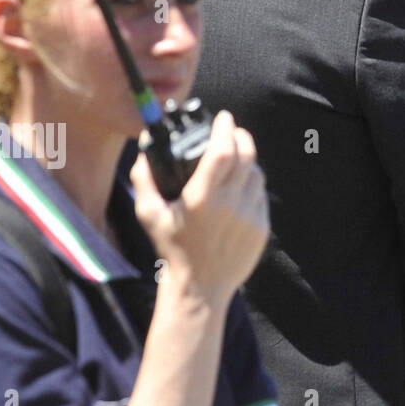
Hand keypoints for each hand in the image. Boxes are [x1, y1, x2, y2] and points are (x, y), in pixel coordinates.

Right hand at [132, 110, 268, 306]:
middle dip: (240, 137)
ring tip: (234, 160)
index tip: (223, 117)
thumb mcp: (150, 215)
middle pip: (246, 155)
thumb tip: (142, 152)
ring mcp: (250, 215)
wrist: (200, 288)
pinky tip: (239, 188)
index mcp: (203, 198)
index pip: (223, 151)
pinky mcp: (262, 227)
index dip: (225, 129)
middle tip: (231, 131)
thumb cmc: (172, 249)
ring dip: (247, 161)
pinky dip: (252, 186)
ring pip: (256, 174)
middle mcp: (230, 204)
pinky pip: (261, 195)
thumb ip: (144, 181)